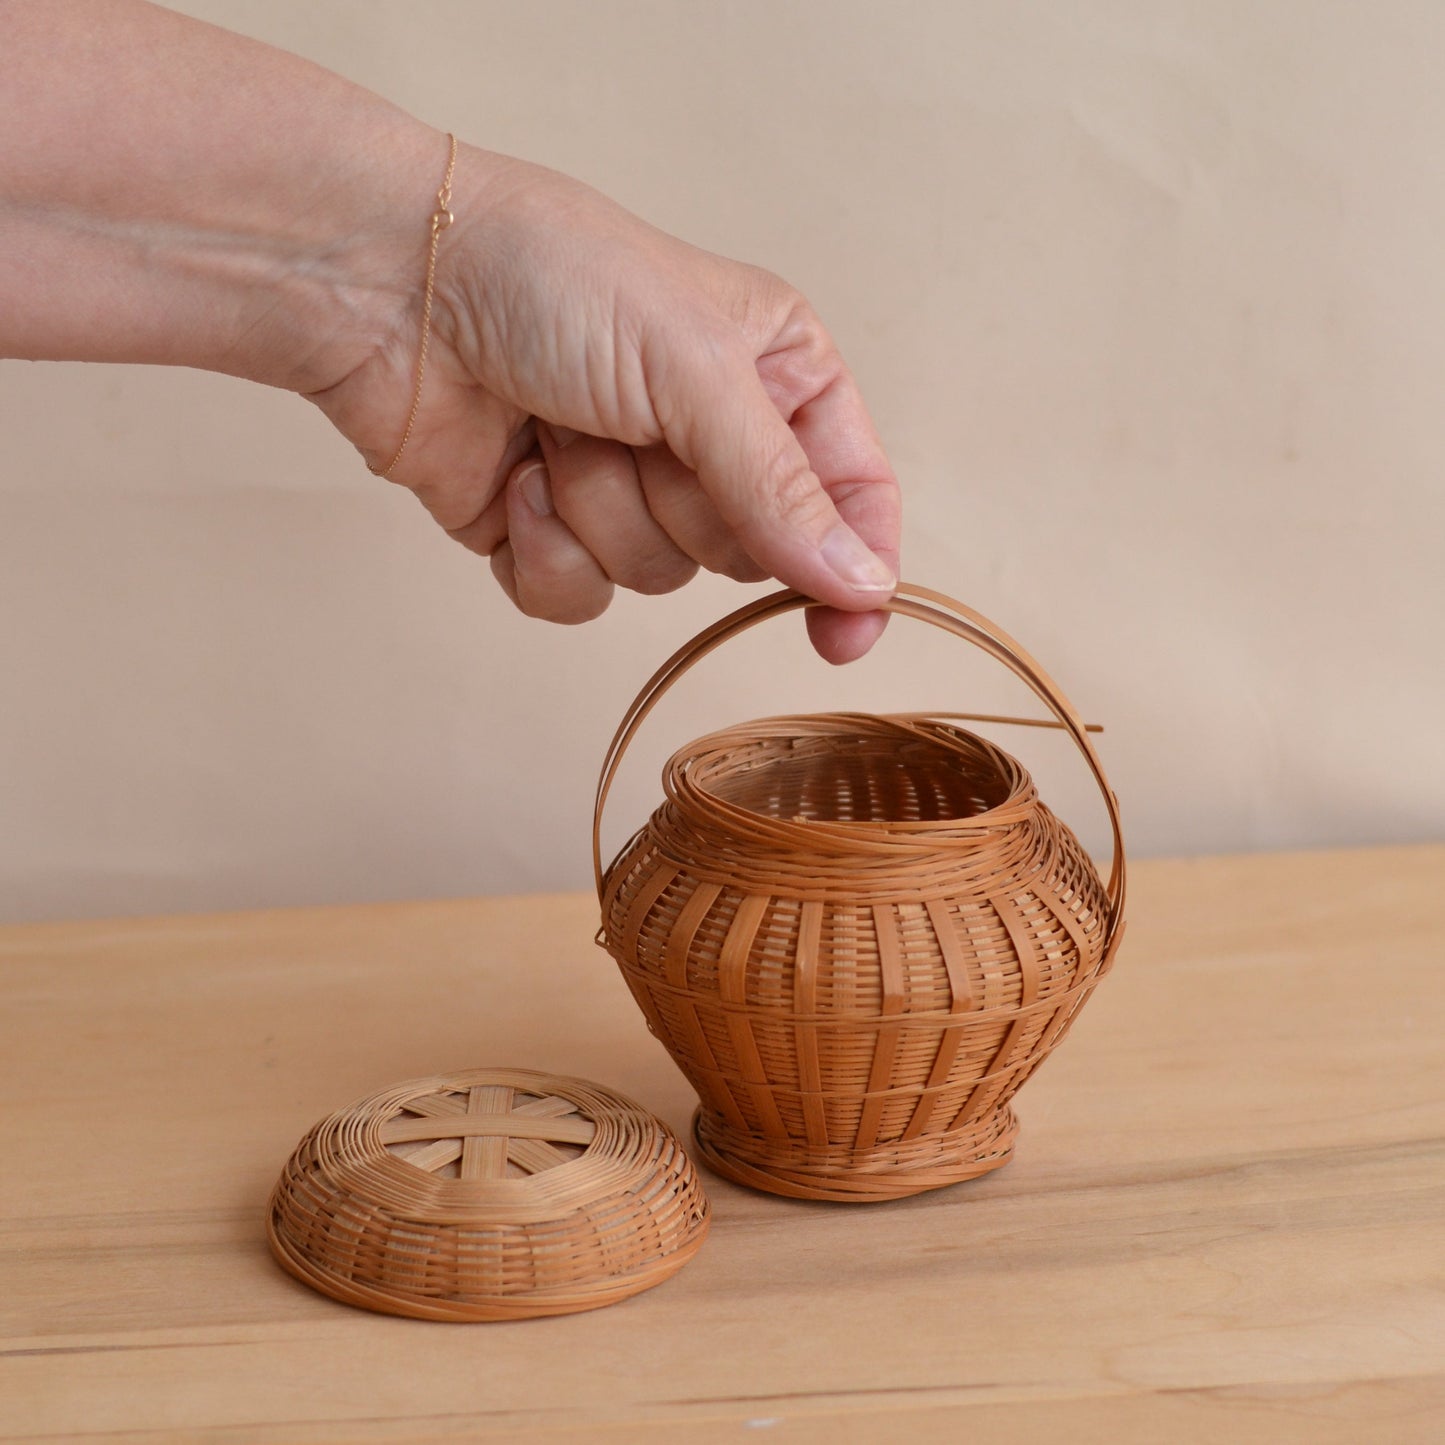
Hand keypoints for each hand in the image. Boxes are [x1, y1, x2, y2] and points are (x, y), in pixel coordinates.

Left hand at [309, 144, 900, 663]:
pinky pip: (579, 598)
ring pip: (658, 578)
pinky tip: (514, 477)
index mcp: (774, 373)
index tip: (845, 629)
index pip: (851, 492)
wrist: (388, 285)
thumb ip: (780, 488)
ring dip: (600, 510)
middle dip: (684, 501)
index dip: (856, 564)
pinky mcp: (548, 530)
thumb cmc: (550, 279)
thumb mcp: (694, 369)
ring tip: (558, 430)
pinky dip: (542, 547)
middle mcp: (710, 436)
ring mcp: (626, 486)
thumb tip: (862, 583)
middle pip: (748, 550)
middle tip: (636, 429)